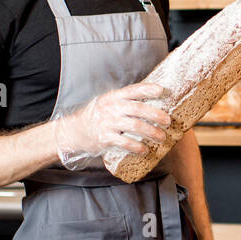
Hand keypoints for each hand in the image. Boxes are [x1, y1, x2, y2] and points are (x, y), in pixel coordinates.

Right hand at [56, 83, 170, 167]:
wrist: (72, 132)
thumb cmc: (95, 117)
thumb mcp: (106, 103)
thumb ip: (123, 102)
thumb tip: (149, 102)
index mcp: (113, 97)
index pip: (133, 90)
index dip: (148, 89)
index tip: (162, 91)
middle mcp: (111, 108)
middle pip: (138, 109)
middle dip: (156, 115)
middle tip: (168, 121)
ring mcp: (107, 123)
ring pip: (135, 126)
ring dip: (151, 132)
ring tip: (161, 137)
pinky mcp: (104, 138)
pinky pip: (125, 142)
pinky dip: (137, 147)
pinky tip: (145, 150)